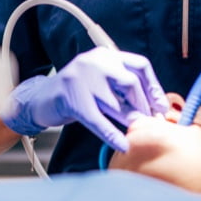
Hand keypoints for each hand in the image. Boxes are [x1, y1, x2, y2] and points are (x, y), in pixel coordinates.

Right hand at [0, 47, 167, 150]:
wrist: (39, 99)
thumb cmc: (77, 94)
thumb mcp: (101, 83)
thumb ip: (123, 89)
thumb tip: (154, 107)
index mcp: (105, 55)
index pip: (139, 65)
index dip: (154, 87)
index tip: (162, 106)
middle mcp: (93, 62)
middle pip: (130, 83)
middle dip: (143, 105)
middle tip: (150, 120)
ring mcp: (80, 79)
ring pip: (115, 104)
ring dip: (129, 120)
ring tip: (136, 129)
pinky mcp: (71, 100)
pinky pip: (98, 121)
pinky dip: (112, 135)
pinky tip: (122, 145)